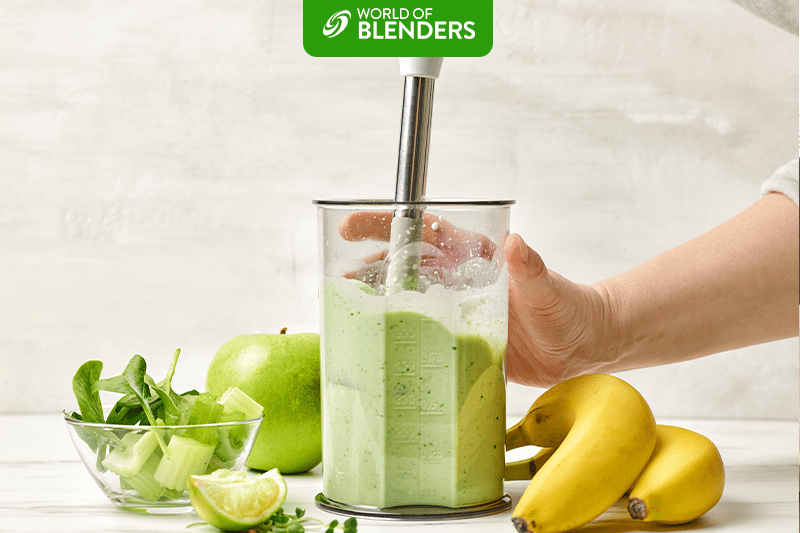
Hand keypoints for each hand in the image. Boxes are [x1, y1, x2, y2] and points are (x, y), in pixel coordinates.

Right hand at [339, 212, 611, 387]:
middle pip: (405, 264)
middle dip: (369, 262)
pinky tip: (375, 344)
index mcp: (476, 257)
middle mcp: (460, 281)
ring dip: (376, 299)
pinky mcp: (460, 341)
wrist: (580, 347)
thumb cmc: (568, 309)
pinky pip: (423, 337)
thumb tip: (517, 243)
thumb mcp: (548, 288)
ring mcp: (457, 311)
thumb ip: (530, 267)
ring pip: (407, 300)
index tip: (354, 225)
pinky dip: (398, 337)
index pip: (424, 232)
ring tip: (344, 304)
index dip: (388, 225)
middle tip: (336, 269)